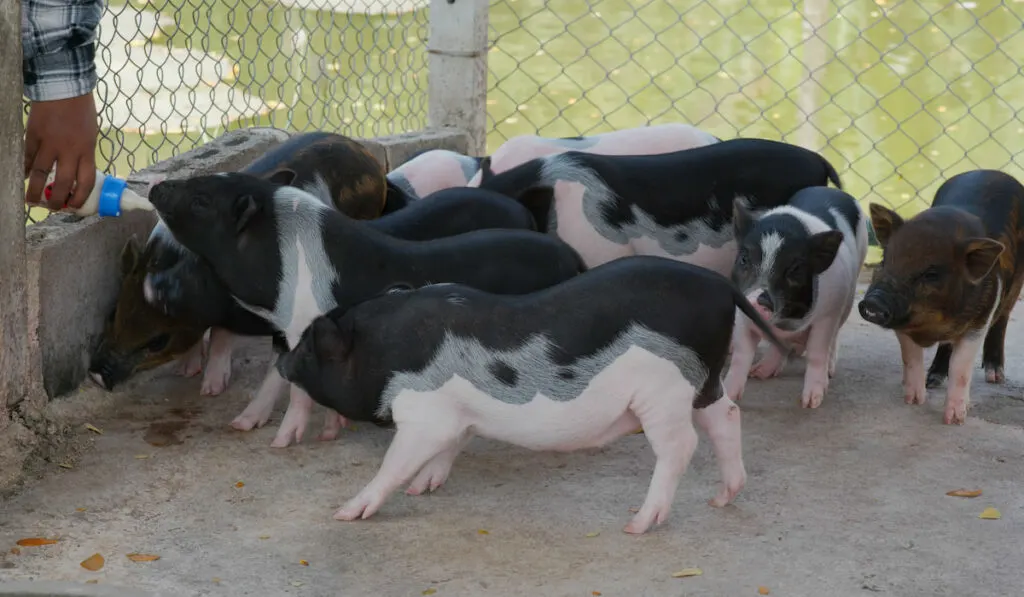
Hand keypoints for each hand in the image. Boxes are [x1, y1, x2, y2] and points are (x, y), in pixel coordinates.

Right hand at [24, 93, 99, 210]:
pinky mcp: (32, 135)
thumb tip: (76, 173)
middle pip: (62, 182)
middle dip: (57, 199)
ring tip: (30, 200)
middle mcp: (68, 149)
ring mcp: (49, 143)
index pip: (85, 181)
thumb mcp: (90, 135)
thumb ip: (83, 154)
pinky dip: (23, 168)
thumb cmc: (81, 111)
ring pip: (39, 173)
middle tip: (52, 207)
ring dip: (34, 189)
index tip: (74, 205)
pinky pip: (26, 157)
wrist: (64, 86)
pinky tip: (22, 176)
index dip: (80, 197)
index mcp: (87, 150)